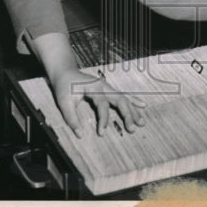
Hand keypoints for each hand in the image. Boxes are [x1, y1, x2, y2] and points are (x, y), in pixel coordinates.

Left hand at [28, 31, 146, 136]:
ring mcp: (107, 87)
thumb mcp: (64, 102)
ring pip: (124, 98)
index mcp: (94, 88)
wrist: (65, 72)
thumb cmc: (64, 87)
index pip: (103, 105)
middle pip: (120, 100)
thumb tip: (80, 135)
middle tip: (132, 129)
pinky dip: (133, 101)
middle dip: (127, 114)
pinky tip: (142, 106)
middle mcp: (104, 86)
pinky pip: (123, 95)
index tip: (102, 133)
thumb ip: (71, 119)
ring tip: (142, 122)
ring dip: (133, 110)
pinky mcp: (108, 89)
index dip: (103, 119)